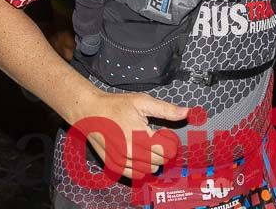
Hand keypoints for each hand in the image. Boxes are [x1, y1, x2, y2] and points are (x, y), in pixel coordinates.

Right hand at [72, 91, 188, 179]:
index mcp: (140, 135)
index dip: (170, 141)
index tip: (162, 132)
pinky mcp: (114, 166)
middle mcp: (131, 152)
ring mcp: (122, 161)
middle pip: (161, 162)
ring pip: (150, 170)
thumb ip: (166, 109)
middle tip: (153, 137)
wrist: (89, 112)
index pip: (169, 151)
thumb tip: (186, 112)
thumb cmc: (115, 105)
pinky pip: (136, 174)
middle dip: (161, 150)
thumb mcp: (142, 101)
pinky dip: (140, 166)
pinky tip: (136, 152)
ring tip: (143, 143)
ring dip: (152, 159)